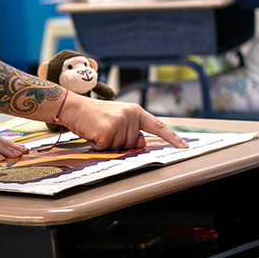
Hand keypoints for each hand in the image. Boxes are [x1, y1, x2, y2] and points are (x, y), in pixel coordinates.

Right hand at [60, 93, 187, 149]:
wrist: (74, 108)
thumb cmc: (96, 116)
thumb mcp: (118, 120)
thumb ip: (133, 131)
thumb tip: (141, 143)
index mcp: (135, 111)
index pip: (157, 126)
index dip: (171, 137)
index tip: (184, 146)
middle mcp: (130, 115)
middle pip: (134, 143)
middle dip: (120, 142)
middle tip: (106, 130)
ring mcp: (119, 123)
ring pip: (121, 148)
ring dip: (108, 144)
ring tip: (99, 131)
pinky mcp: (107, 131)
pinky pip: (108, 149)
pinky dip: (99, 145)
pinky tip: (94, 134)